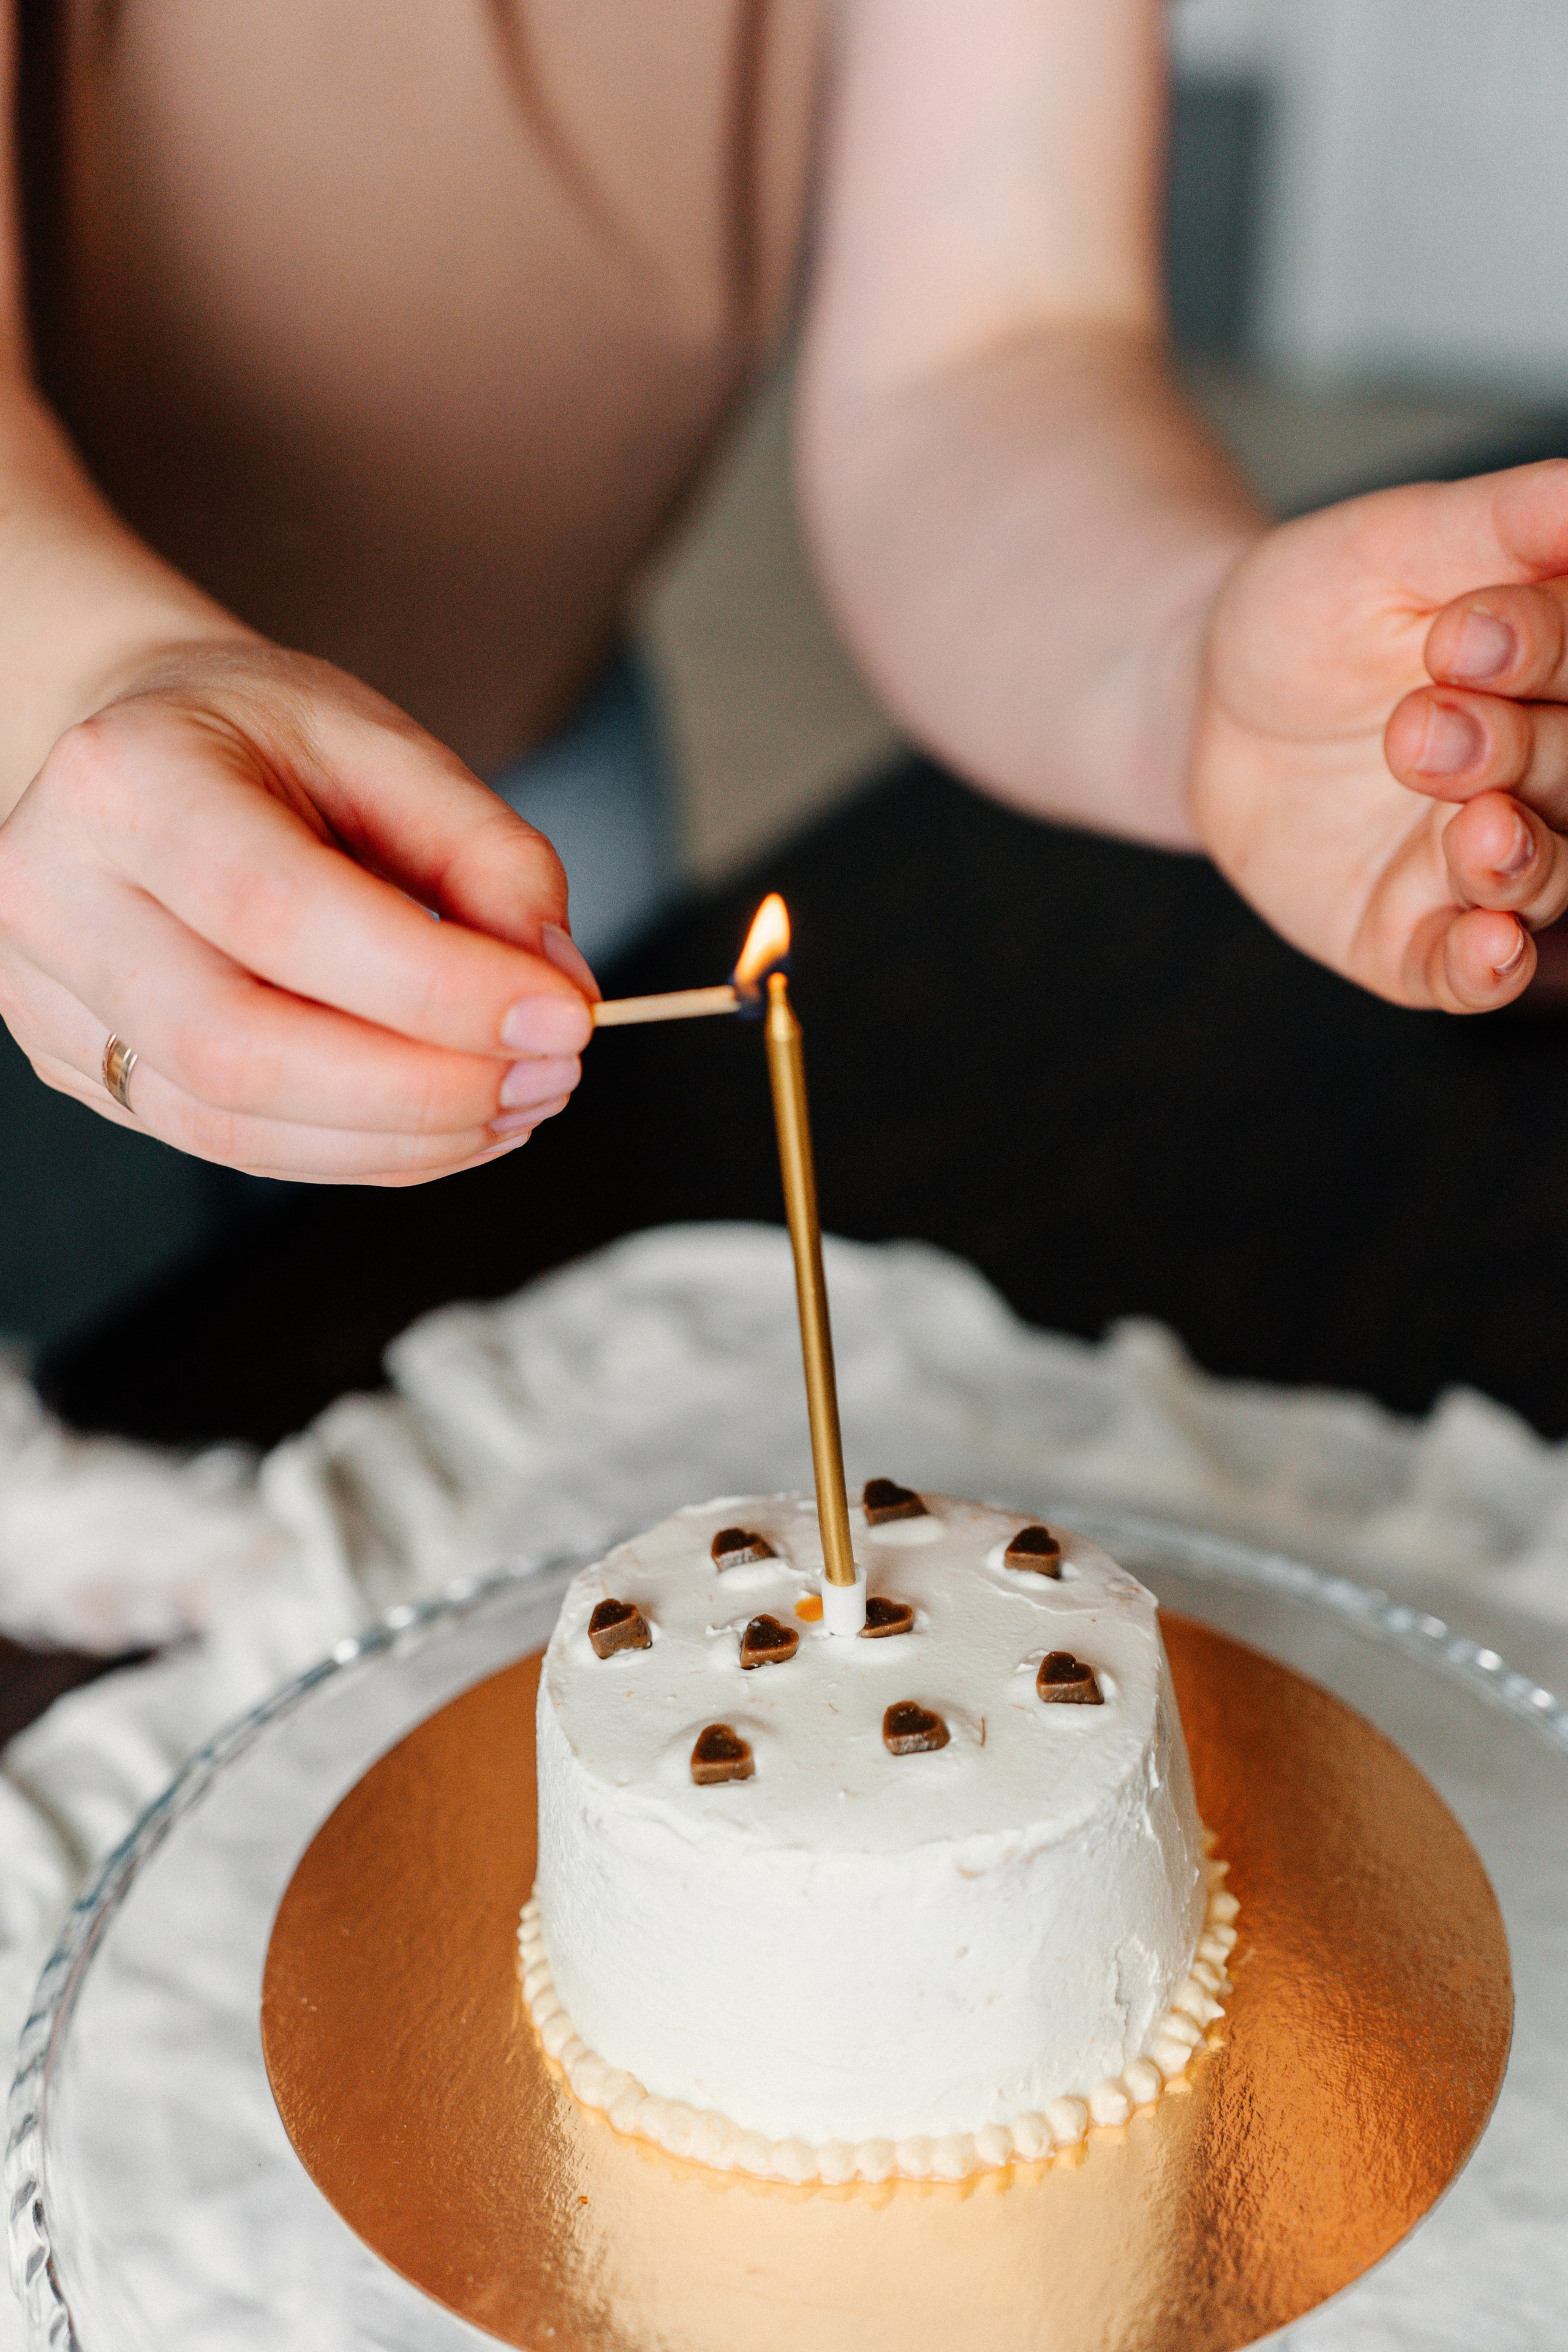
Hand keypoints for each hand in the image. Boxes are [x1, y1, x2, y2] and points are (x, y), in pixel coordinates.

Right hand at [0, 642, 598, 1180]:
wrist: (142, 754)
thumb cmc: (262, 743)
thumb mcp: (386, 748)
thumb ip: (488, 857)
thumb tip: (557, 989)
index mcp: (126, 781)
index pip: (281, 912)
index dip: (435, 988)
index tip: (561, 1018)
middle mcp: (55, 894)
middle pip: (242, 1048)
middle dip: (423, 1088)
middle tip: (548, 1077)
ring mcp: (47, 996)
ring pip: (232, 1127)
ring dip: (402, 1138)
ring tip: (515, 1104)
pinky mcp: (77, 1067)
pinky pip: (231, 1146)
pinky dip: (360, 1151)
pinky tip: (447, 1122)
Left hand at [1191, 459, 1567, 1010]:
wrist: (1207, 699)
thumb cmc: (1314, 610)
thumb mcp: (1394, 544)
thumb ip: (1507, 524)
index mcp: (1561, 669)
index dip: (1544, 651)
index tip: (1460, 633)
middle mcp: (1549, 772)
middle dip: (1513, 751)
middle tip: (1420, 724)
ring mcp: (1486, 863)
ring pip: (1546, 877)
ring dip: (1520, 860)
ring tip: (1480, 831)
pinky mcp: (1415, 937)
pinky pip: (1471, 972)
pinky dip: (1486, 967)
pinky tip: (1491, 948)